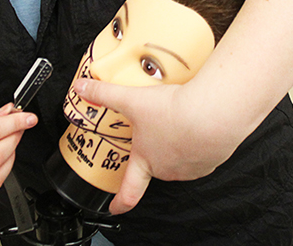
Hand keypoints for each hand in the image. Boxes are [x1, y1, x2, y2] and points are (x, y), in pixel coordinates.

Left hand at [73, 0, 292, 214]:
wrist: (212, 115)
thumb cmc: (172, 112)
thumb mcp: (132, 99)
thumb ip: (105, 94)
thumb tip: (80, 87)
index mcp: (146, 160)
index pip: (130, 190)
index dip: (120, 201)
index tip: (115, 207)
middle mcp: (167, 169)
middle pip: (156, 164)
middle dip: (156, 150)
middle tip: (158, 130)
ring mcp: (191, 168)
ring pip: (180, 159)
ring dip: (179, 144)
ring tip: (180, 122)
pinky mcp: (212, 160)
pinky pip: (202, 153)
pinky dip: (200, 141)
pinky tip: (199, 124)